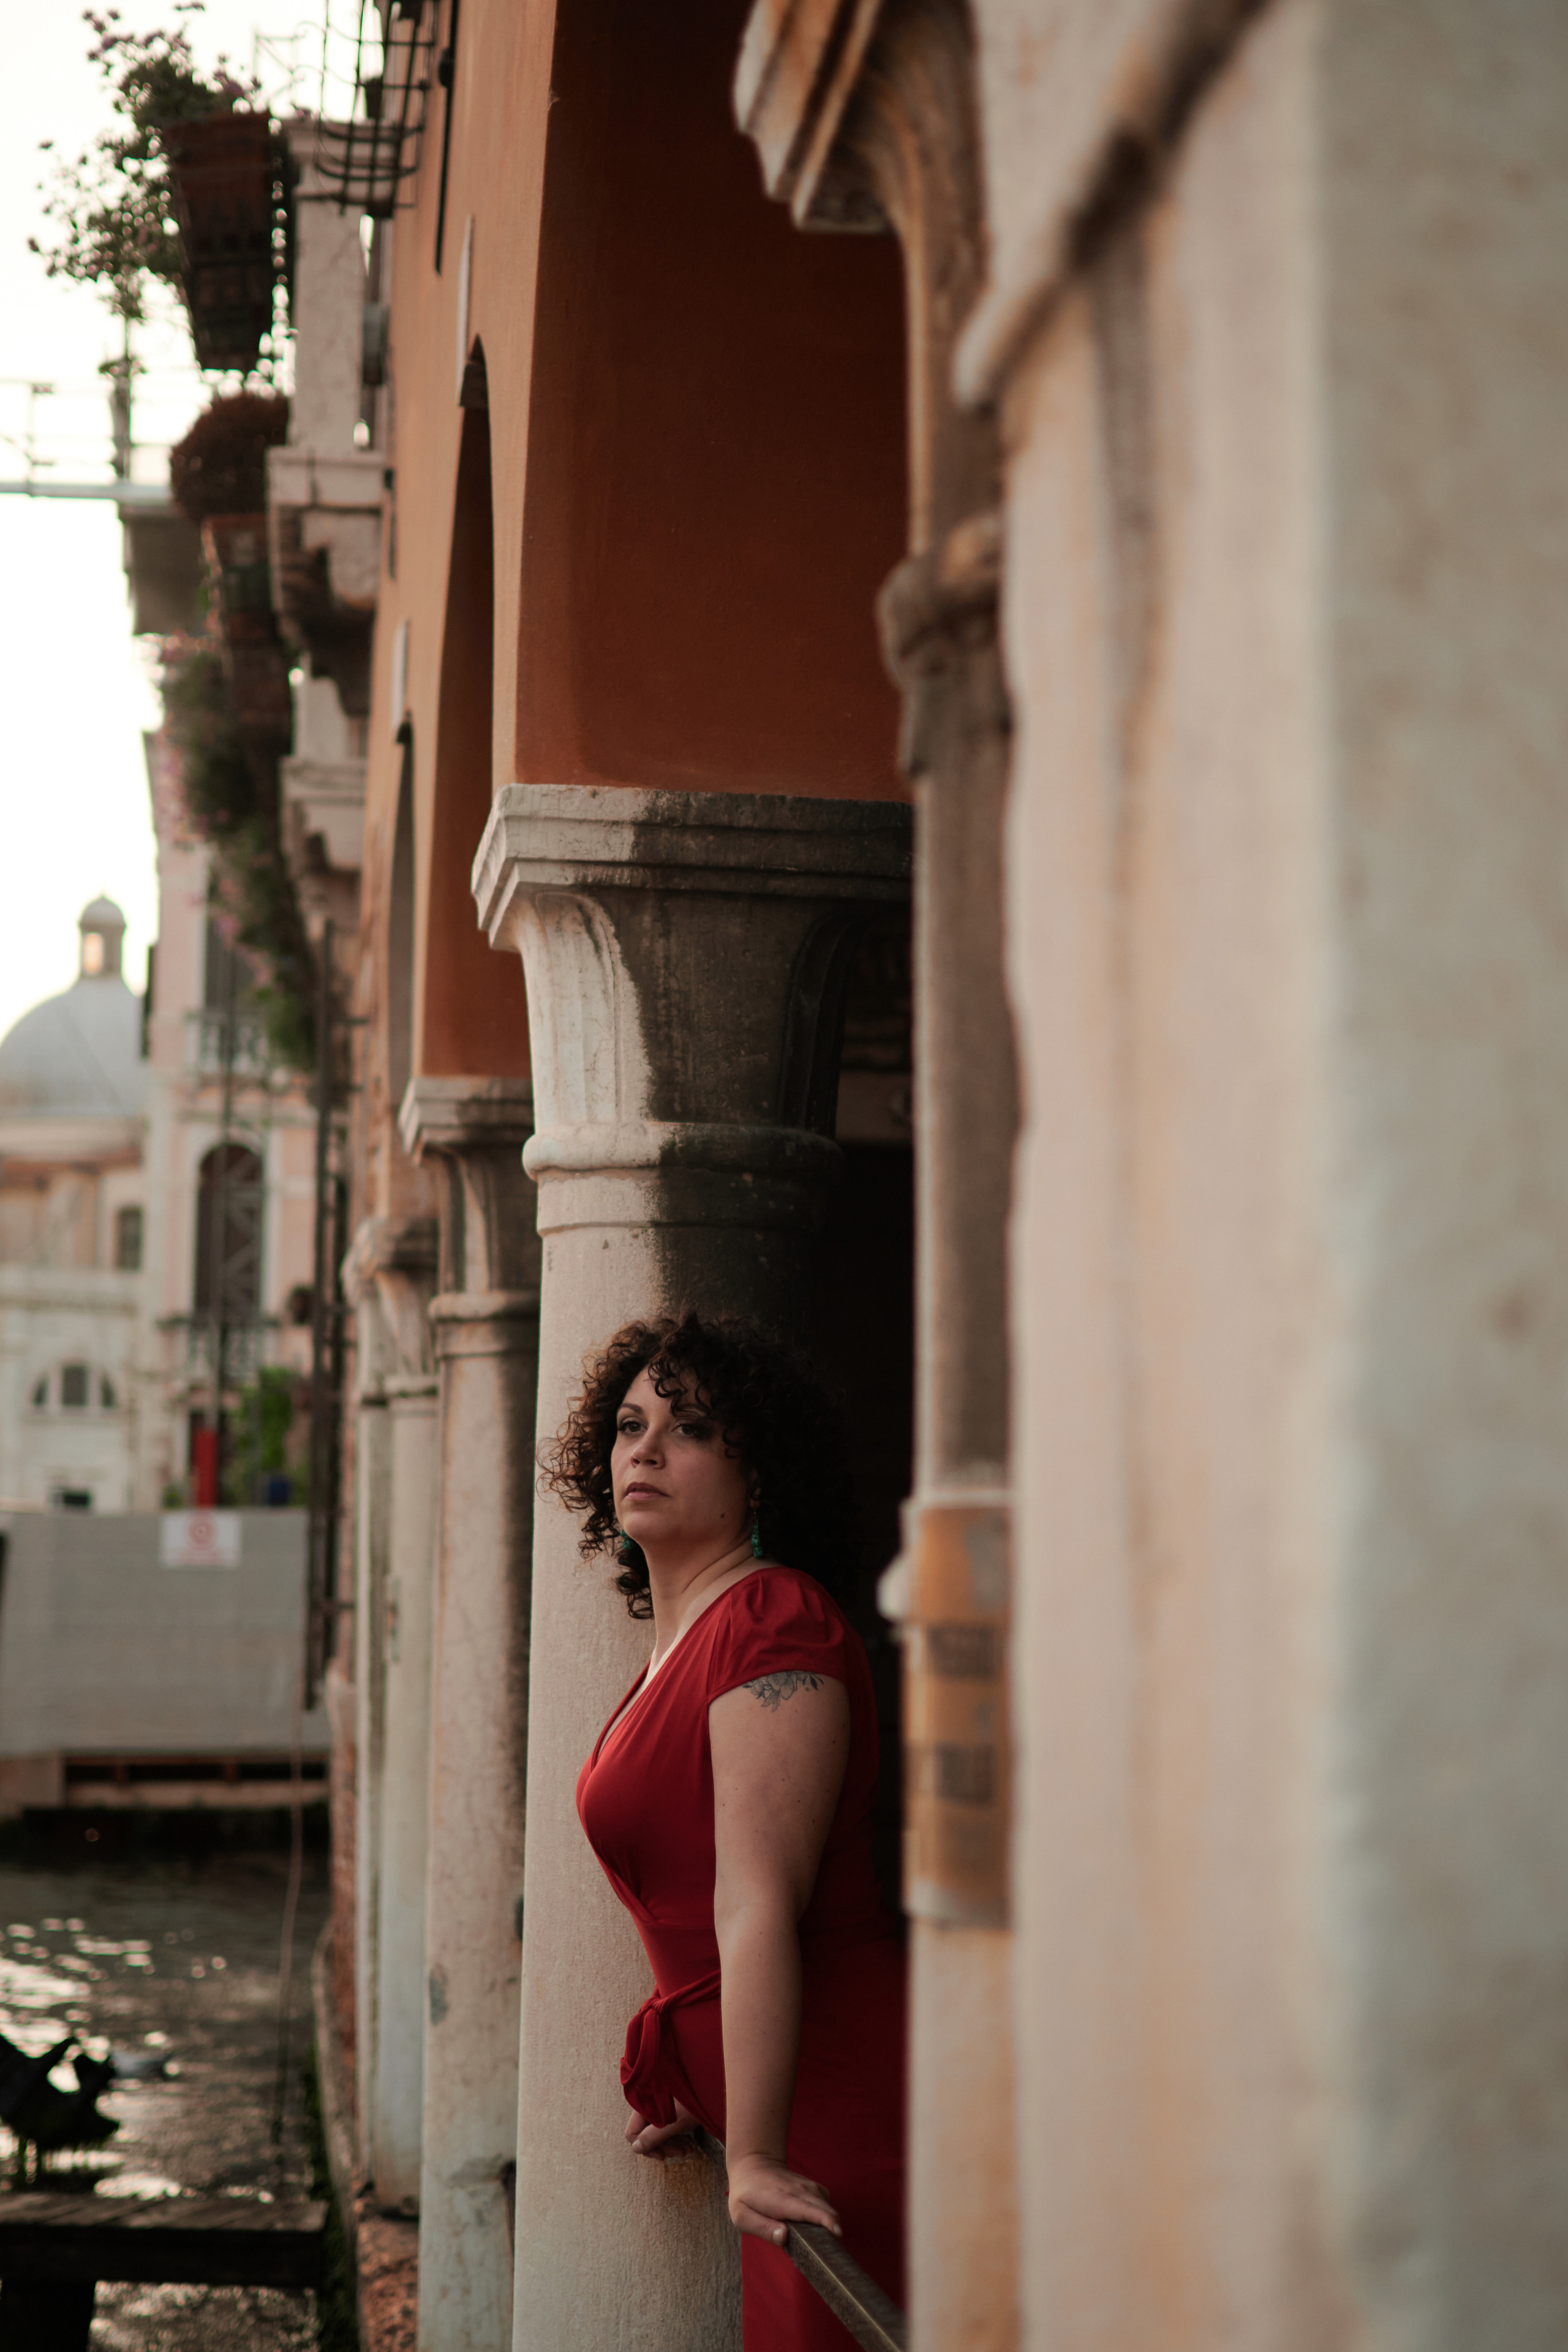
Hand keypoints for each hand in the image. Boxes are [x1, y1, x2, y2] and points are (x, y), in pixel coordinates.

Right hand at [625, 2099, 699, 2162]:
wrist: (711, 2084)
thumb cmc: (693, 2101)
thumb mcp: (674, 2123)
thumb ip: (652, 2137)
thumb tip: (635, 2149)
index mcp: (643, 2105)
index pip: (633, 2133)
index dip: (647, 2147)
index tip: (663, 2156)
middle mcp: (647, 2104)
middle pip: (647, 2133)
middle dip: (665, 2147)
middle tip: (682, 2153)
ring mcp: (658, 2105)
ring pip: (658, 2130)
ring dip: (673, 2143)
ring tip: (689, 2149)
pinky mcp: (669, 2106)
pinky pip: (667, 2125)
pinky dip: (677, 2135)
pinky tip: (689, 2142)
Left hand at [725, 2149, 841, 2244]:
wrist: (753, 2164)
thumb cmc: (745, 2194)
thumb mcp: (742, 2215)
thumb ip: (762, 2228)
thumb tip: (784, 2236)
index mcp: (781, 2200)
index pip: (808, 2209)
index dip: (825, 2221)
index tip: (837, 2233)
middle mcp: (798, 2191)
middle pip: (824, 2209)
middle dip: (833, 2227)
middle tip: (829, 2249)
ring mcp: (806, 2186)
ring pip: (826, 2204)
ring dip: (830, 2221)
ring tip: (823, 2240)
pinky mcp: (811, 2186)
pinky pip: (825, 2200)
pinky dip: (826, 2212)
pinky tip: (817, 2222)